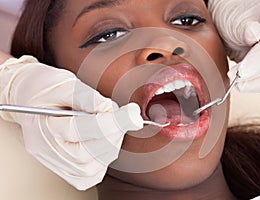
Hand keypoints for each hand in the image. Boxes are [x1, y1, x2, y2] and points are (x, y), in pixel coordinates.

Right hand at [0, 56, 142, 189]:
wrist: (30, 100)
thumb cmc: (46, 89)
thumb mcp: (63, 83)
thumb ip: (87, 97)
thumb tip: (110, 109)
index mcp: (43, 126)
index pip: (80, 129)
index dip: (111, 122)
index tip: (133, 113)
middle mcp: (47, 151)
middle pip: (88, 153)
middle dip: (115, 132)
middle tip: (125, 114)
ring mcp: (56, 163)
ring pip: (93, 166)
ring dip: (112, 144)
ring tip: (112, 123)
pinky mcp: (66, 170)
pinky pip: (91, 175)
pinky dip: (104, 158)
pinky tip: (105, 140)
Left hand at [208, 0, 259, 91]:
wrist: (229, 18)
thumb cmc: (234, 12)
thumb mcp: (235, 18)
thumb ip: (244, 27)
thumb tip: (254, 35)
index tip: (243, 71)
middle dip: (259, 74)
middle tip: (237, 80)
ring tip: (238, 84)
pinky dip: (258, 84)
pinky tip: (244, 84)